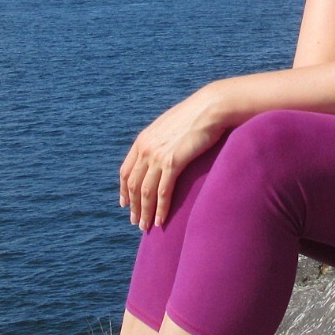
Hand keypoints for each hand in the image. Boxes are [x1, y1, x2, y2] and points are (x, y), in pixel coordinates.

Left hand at [119, 86, 229, 230]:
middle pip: (133, 185)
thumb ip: (161, 140)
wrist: (210, 107)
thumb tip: (163, 151)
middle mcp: (146, 149)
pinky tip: (161, 220)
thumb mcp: (170, 126)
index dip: (124, 190)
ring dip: (145, 212)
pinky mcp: (174, 162)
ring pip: (145, 192)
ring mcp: (158, 156)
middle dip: (134, 206)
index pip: (126, 171)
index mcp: (142, 140)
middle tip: (136, 222)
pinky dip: (160, 209)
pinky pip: (163, 192)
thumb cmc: (196, 116)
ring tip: (146, 227)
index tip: (125, 203)